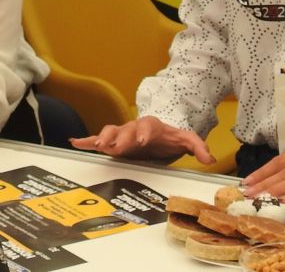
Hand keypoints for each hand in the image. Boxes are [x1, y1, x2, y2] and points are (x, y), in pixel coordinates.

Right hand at [69, 116, 212, 163]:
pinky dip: (87, 140)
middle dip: (120, 137)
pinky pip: (98, 139)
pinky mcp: (113, 143)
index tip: (142, 140)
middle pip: (125, 129)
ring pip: (110, 132)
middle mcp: (134, 128)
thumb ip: (198, 147)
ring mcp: (122, 134)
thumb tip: (209, 159)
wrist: (158, 134)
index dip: (144, 132)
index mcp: (151, 126)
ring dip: (102, 138)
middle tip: (115, 147)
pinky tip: (75, 143)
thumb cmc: (170, 138)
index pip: (147, 126)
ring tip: (95, 146)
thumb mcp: (186, 140)